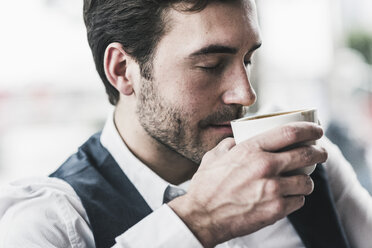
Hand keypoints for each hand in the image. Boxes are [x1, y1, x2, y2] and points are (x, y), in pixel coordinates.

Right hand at [168, 122, 327, 246]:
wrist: (202, 216)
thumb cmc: (206, 186)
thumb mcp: (214, 156)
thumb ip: (229, 144)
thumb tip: (238, 139)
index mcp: (251, 150)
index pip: (290, 132)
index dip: (309, 129)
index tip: (317, 130)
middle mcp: (265, 166)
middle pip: (306, 154)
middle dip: (319, 152)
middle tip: (321, 153)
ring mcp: (272, 189)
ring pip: (306, 182)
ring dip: (306, 180)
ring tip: (300, 181)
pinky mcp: (276, 210)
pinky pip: (299, 201)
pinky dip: (296, 198)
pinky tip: (288, 197)